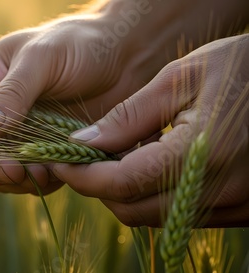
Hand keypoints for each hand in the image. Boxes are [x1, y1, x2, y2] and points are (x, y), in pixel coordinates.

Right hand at [0, 14, 161, 193]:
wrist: (123, 57)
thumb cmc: (77, 44)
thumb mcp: (41, 59)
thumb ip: (12, 93)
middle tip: (11, 169)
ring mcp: (11, 134)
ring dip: (9, 178)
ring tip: (35, 172)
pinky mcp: (36, 152)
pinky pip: (23, 177)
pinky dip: (33, 182)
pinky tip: (50, 173)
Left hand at [53, 34, 248, 226]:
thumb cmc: (240, 67)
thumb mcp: (180, 79)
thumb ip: (129, 116)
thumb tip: (83, 142)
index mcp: (200, 152)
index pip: (121, 183)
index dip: (82, 176)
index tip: (60, 161)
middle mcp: (217, 188)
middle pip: (132, 209)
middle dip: (99, 187)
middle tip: (86, 157)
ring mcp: (234, 204)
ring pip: (154, 217)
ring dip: (126, 192)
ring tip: (122, 154)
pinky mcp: (241, 208)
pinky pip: (180, 214)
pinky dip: (154, 195)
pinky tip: (154, 163)